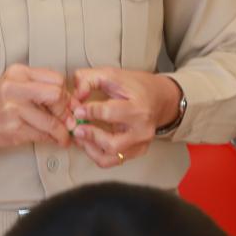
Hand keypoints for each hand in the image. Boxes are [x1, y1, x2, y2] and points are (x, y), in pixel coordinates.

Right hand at [0, 64, 71, 156]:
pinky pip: (43, 135)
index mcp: (18, 72)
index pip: (57, 78)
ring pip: (53, 120)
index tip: (68, 105)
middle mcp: (14, 87)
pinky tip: (53, 140)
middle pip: (57, 94)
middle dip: (66, 110)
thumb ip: (40, 89)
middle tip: (66, 119)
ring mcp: (13, 108)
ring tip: (63, 135)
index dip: (67, 94)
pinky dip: (52, 139)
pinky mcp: (13, 129)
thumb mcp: (14, 87)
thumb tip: (72, 104)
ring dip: (63, 131)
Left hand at [67, 68, 182, 168]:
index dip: (89, 112)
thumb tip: (76, 94)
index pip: (110, 113)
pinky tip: (89, 142)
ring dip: (90, 148)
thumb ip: (89, 79)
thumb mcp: (112, 74)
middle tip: (76, 128)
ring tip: (80, 136)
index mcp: (138, 108)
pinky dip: (97, 154)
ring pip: (111, 157)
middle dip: (90, 136)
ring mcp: (140, 144)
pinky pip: (113, 161)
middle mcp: (142, 130)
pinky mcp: (136, 152)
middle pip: (112, 143)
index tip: (77, 110)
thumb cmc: (136, 87)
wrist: (159, 98)